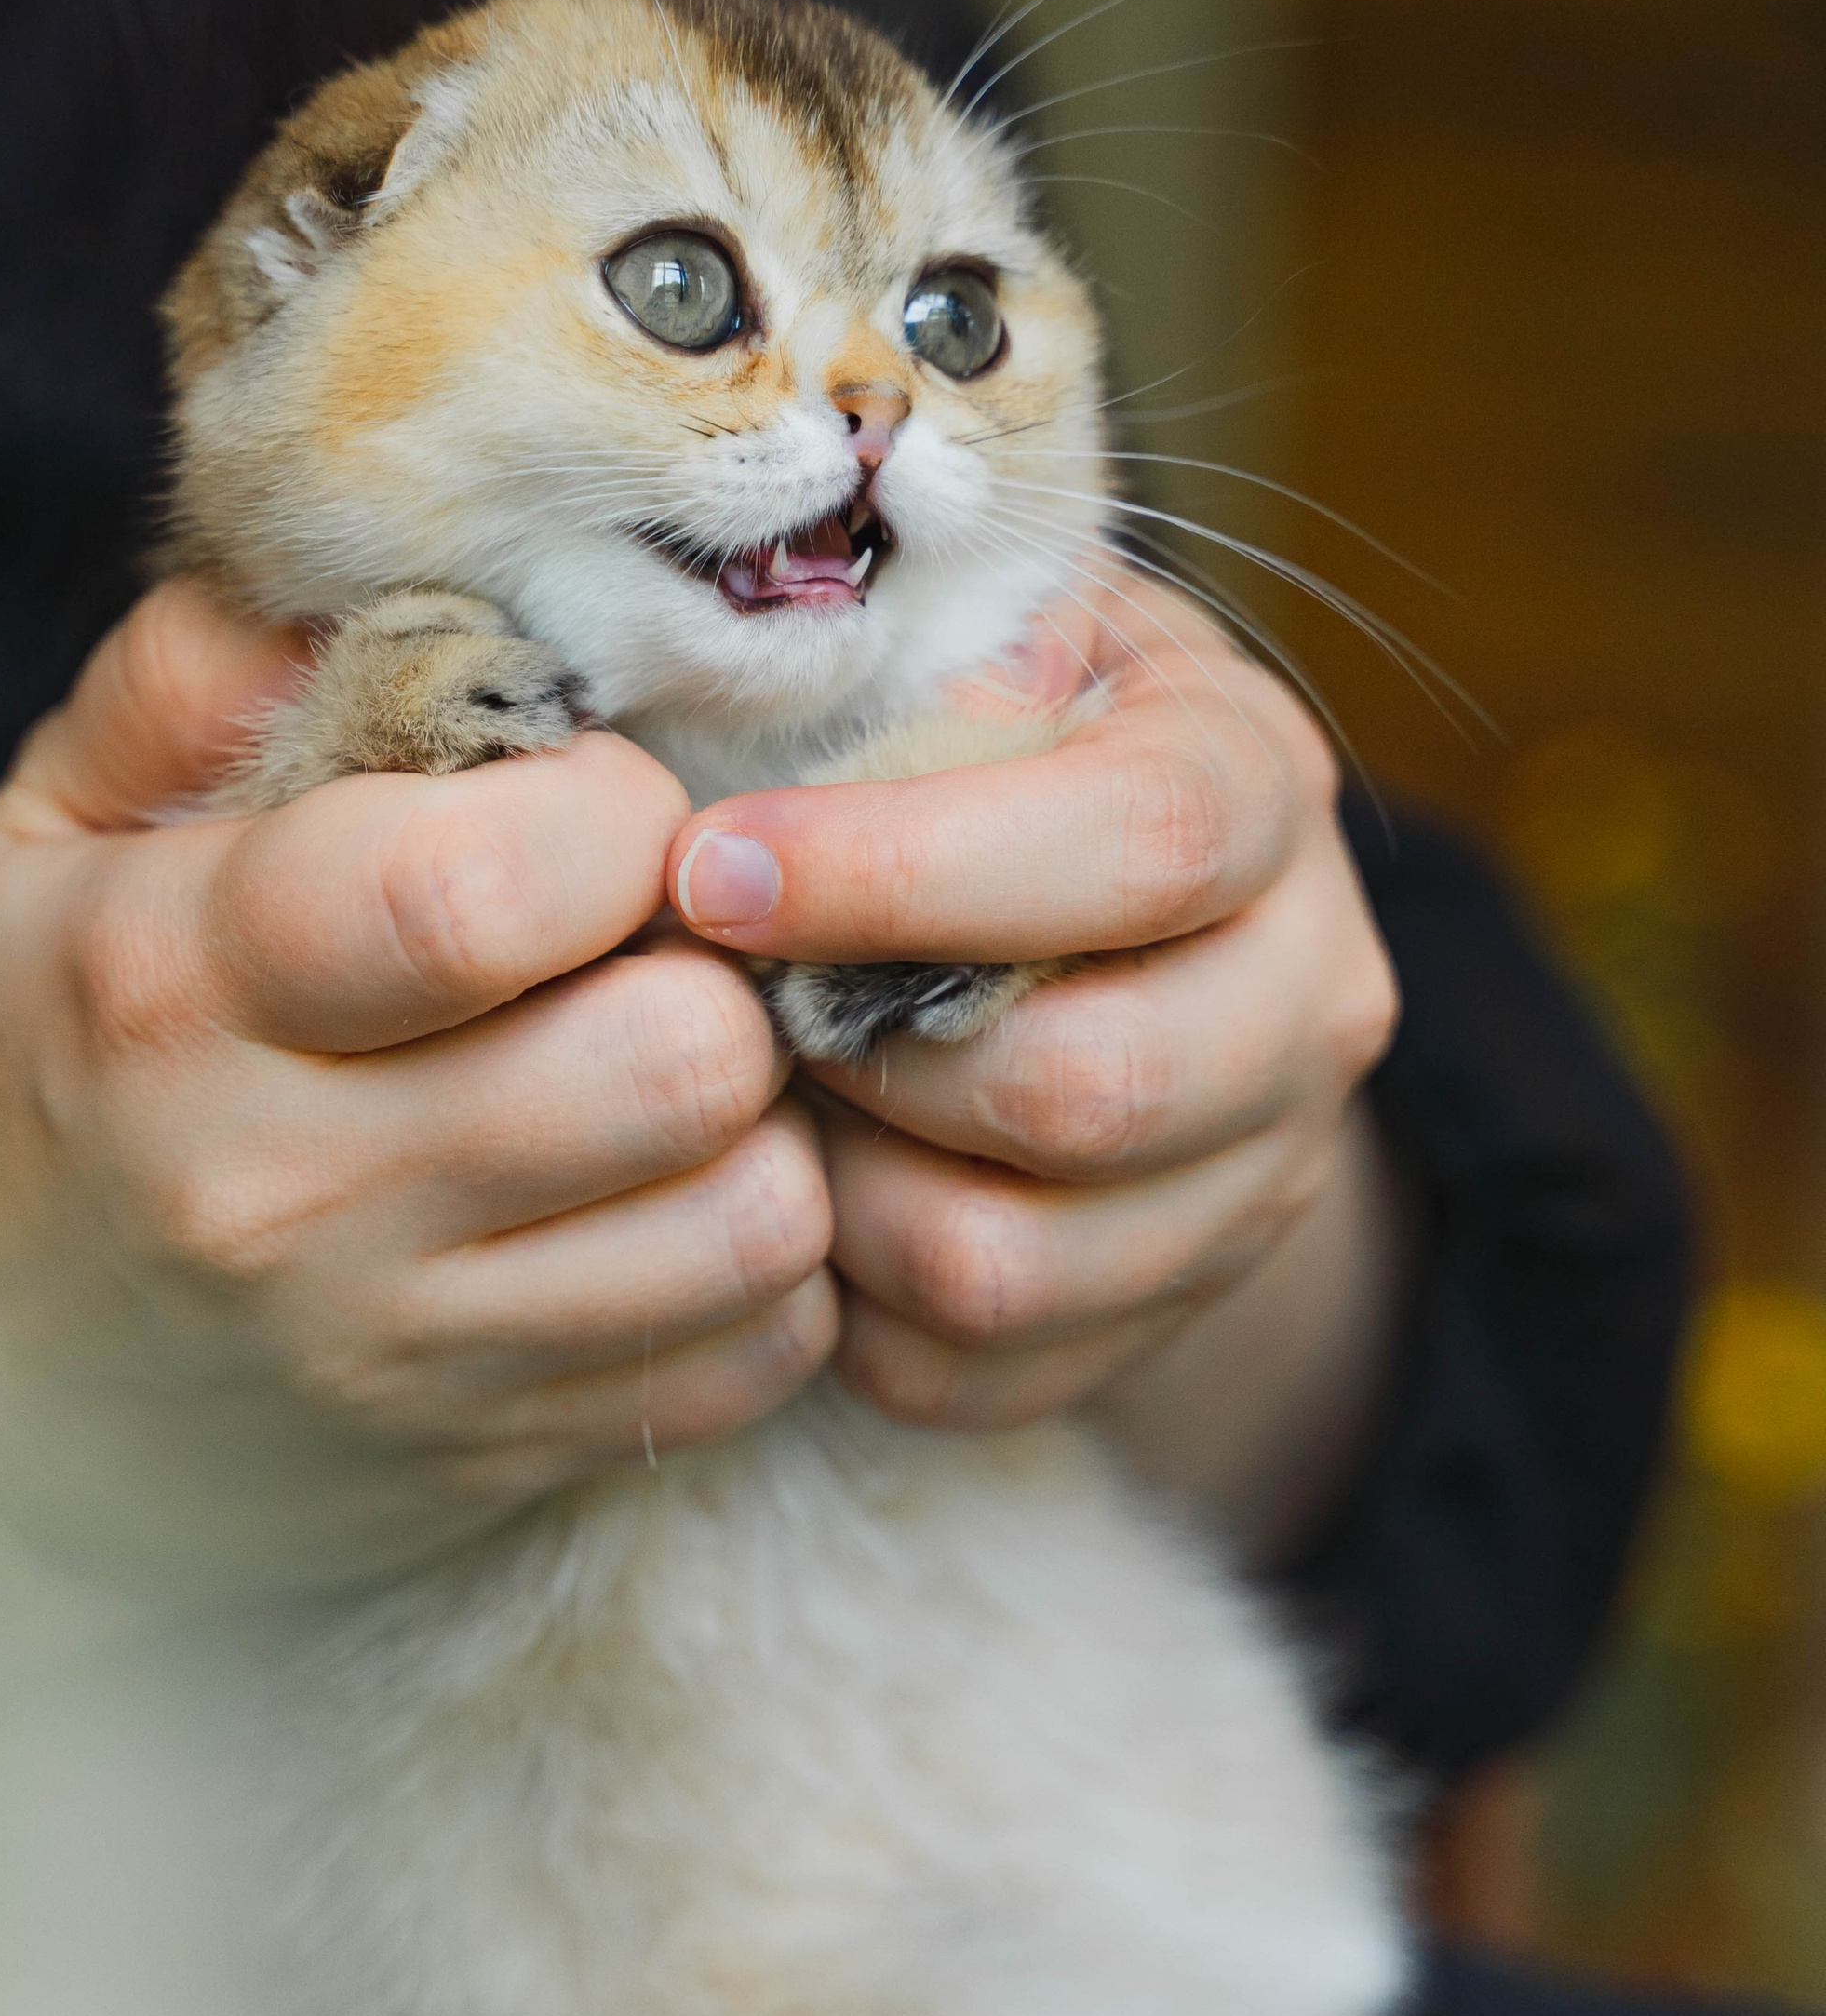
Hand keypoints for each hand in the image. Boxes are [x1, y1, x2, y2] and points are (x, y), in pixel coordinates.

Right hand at [0, 585, 835, 1599]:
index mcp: (175, 986)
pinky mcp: (488, 1457)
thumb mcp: (35, 840)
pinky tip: (675, 1200)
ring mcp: (402, 1351)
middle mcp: (293, 1189)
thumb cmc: (27, 1066)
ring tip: (678, 1073)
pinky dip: (762, 1269)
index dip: (612, 818)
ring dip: (760, 1125)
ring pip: (747, 1223)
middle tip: (662, 948)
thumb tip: (378, 563)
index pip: (479, 893)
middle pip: (668, 1061)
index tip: (601, 805)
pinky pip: (745, 1354)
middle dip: (715, 971)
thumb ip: (189, 679)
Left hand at [661, 576, 1402, 1553]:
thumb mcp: (977, 642)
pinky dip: (849, 1310)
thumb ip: (904, 654)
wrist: (1115, 926)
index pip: (1140, 843)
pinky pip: (972, 1374)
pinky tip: (811, 1194)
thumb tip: (765, 722)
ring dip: (837, 1198)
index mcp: (1260, 787)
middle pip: (1089, 1093)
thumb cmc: (990, 746)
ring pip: (1010, 1267)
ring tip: (765, 1103)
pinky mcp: (1167, 1314)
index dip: (906, 871)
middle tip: (730, 1006)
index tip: (709, 870)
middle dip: (864, 1059)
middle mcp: (1307, 995)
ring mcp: (1256, 1176)